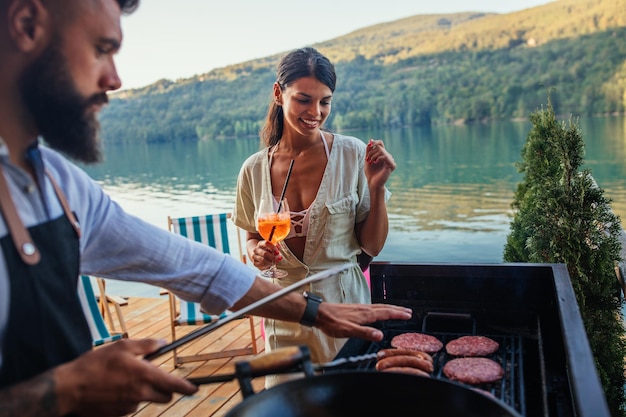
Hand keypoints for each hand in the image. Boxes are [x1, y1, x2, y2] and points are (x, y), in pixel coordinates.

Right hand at [56, 339, 197, 415]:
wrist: (69, 389)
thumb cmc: (95, 364)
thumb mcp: (122, 347)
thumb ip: (146, 345)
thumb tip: (162, 343)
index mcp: (144, 376)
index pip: (174, 385)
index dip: (187, 387)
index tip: (194, 388)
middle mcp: (140, 394)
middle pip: (164, 396)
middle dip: (164, 389)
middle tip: (151, 377)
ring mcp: (129, 407)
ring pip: (145, 400)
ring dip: (142, 392)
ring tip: (122, 380)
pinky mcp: (118, 415)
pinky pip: (129, 407)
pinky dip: (126, 399)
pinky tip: (112, 390)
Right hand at [251, 240, 281, 269]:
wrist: (257, 254)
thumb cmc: (267, 250)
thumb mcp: (270, 246)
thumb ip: (275, 246)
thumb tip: (278, 247)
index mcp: (260, 244)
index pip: (266, 243)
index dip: (273, 248)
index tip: (278, 252)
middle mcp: (256, 250)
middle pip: (264, 253)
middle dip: (273, 257)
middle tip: (279, 259)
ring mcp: (254, 257)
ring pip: (263, 260)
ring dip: (271, 262)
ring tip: (276, 262)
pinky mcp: (255, 263)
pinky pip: (262, 265)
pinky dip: (267, 266)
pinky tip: (271, 265)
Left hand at [314, 302, 411, 339]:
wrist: (319, 313)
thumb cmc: (332, 322)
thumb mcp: (348, 331)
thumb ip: (364, 333)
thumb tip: (379, 335)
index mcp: (365, 314)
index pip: (385, 313)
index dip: (397, 314)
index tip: (408, 315)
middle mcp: (363, 309)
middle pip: (384, 308)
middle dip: (397, 310)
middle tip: (408, 311)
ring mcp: (359, 308)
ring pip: (379, 307)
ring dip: (390, 308)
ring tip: (398, 310)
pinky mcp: (354, 309)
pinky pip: (373, 307)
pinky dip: (381, 308)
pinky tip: (378, 311)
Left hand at [365, 139, 395, 187]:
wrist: (372, 182)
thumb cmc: (370, 172)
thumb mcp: (367, 159)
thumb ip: (369, 150)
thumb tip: (371, 139)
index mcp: (382, 155)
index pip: (380, 143)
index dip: (375, 142)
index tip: (368, 145)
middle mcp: (387, 156)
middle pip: (379, 147)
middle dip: (371, 152)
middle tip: (367, 159)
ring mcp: (390, 160)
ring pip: (382, 151)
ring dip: (373, 155)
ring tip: (371, 162)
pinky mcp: (392, 165)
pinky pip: (385, 156)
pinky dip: (379, 158)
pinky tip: (376, 163)